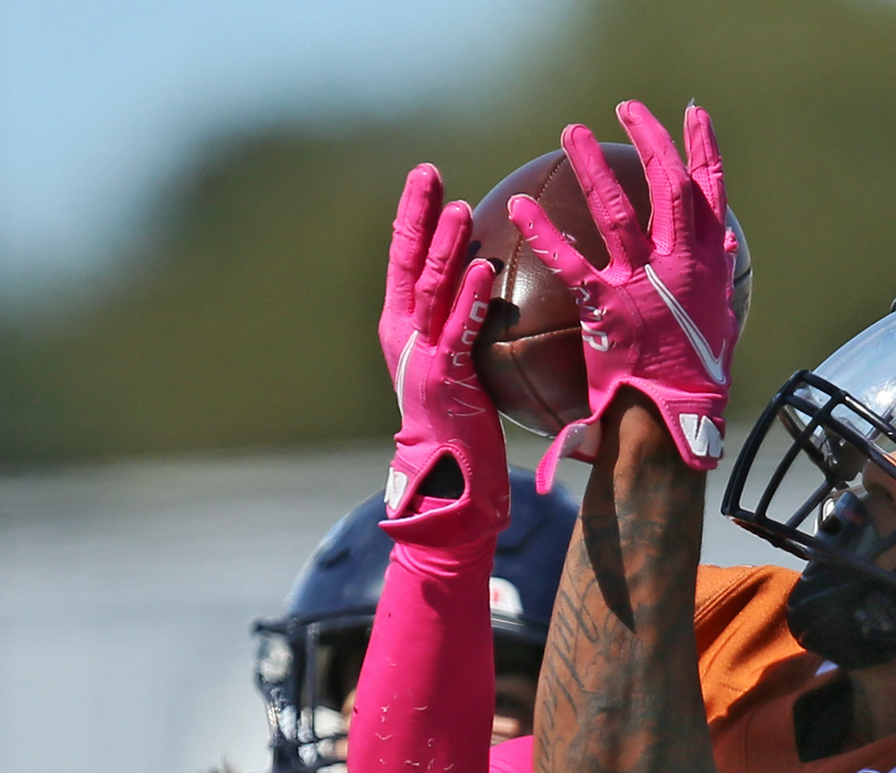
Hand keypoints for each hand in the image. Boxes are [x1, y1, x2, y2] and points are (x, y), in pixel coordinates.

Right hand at [378, 164, 509, 548]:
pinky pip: (458, 329)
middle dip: (417, 215)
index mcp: (401, 327)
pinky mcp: (443, 377)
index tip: (425, 178)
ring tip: (460, 208)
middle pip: (406, 262)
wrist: (449, 476)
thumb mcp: (457, 364)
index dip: (411, 216)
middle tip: (430, 173)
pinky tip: (484, 268)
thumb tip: (494, 283)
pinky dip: (469, 297)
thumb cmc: (460, 420)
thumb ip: (464, 325)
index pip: (403, 260)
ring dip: (444, 246)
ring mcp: (420, 355)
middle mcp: (403, 334)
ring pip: (429, 289)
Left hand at [510, 100, 737, 486]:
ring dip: (593, 166)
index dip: (704, 149)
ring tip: (570, 133)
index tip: (693, 114)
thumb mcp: (718, 329)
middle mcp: (681, 265)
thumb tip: (728, 252)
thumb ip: (719, 285)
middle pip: (668, 185)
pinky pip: (569, 261)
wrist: (671, 425)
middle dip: (650, 139)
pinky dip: (543, 233)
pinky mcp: (608, 308)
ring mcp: (644, 283)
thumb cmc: (692, 386)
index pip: (710, 193)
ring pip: (618, 209)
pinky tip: (521, 209)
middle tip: (627, 109)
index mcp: (709, 266)